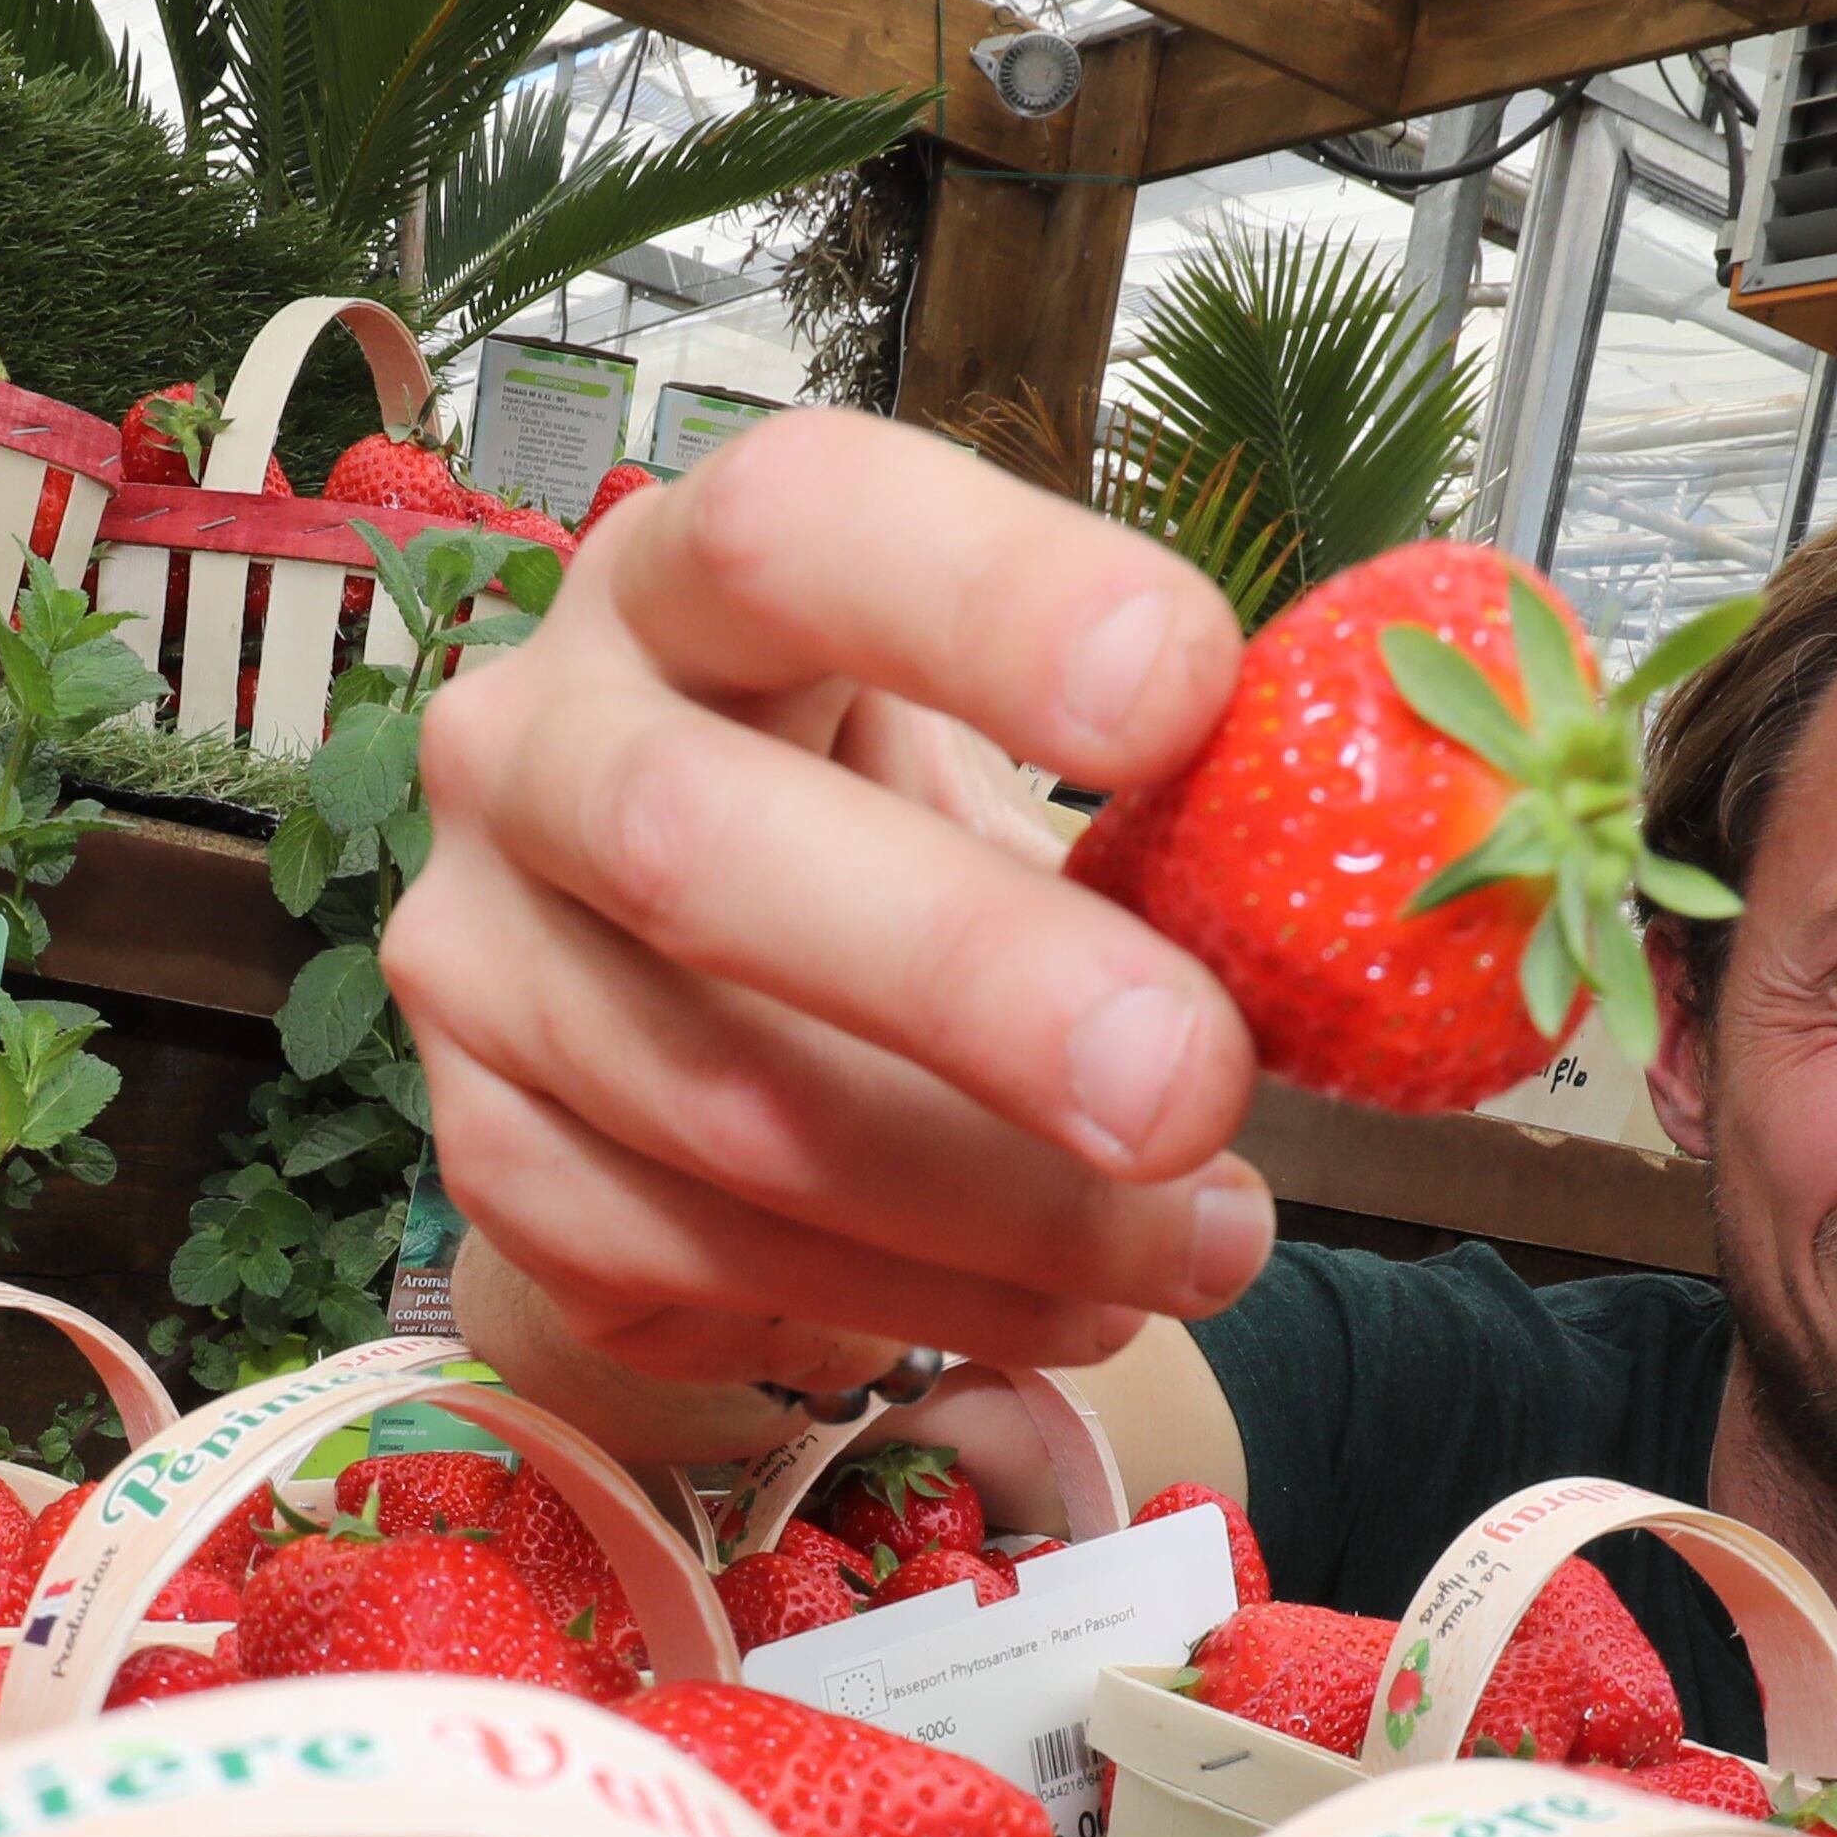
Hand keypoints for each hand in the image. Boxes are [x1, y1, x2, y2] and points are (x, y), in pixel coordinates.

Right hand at [397, 413, 1267, 1415]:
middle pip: (699, 842)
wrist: (676, 1008)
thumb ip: (1147, 808)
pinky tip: (1073, 1306)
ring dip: (1001, 1211)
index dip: (986, 600)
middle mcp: (532, 741)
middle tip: (1193, 1084)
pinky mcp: (482, 1155)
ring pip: (723, 1107)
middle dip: (973, 978)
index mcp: (685, 580)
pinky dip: (920, 1308)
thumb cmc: (876, 832)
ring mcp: (477, 956)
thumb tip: (1360, 893)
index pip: (790, 528)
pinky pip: (700, 1261)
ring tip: (1205, 1245)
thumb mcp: (1001, 766)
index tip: (1188, 694)